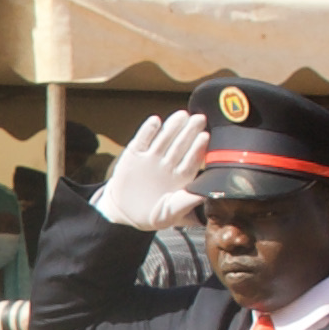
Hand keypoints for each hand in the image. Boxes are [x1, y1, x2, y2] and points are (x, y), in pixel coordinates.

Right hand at [90, 111, 210, 231]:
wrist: (124, 210)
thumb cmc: (152, 213)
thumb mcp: (170, 212)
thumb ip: (186, 203)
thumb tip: (205, 195)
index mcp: (181, 176)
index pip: (192, 159)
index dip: (198, 148)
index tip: (205, 136)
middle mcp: (168, 162)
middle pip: (180, 144)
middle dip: (190, 131)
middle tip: (199, 118)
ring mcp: (151, 156)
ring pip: (164, 138)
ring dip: (172, 126)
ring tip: (181, 116)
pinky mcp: (134, 152)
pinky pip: (142, 139)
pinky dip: (148, 130)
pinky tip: (155, 121)